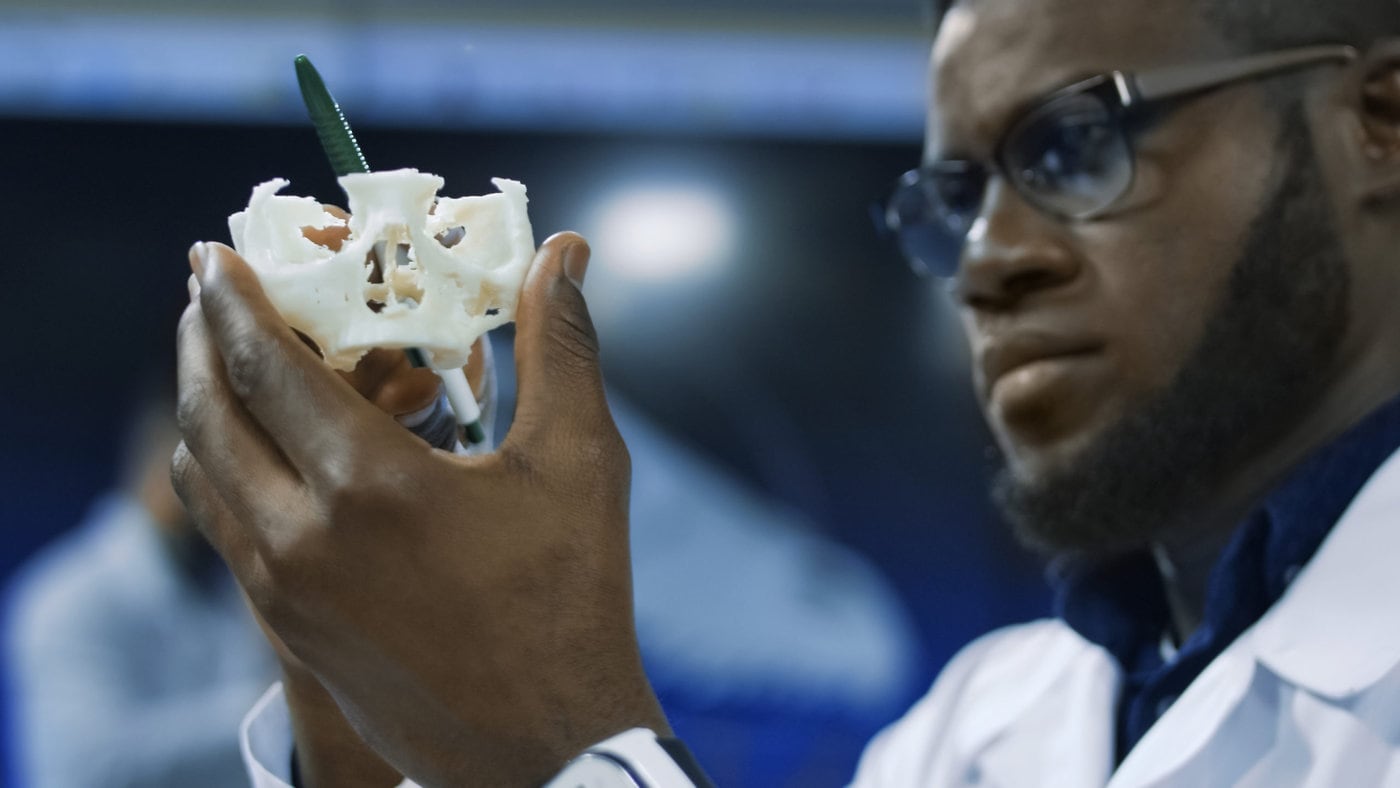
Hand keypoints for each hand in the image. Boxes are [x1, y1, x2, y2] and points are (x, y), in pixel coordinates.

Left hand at [172, 233, 665, 786]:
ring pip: (203, 477)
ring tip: (223, 363)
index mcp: (370, 486)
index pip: (265, 366)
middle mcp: (301, 538)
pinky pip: (224, 530)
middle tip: (208, 293)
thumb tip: (566, 252)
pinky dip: (222, 470)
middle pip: (210, 414)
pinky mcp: (287, 632)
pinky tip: (261, 453)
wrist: (549, 746)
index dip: (232, 300)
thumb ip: (561, 346)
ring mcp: (282, 594)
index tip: (211, 254)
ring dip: (203, 405)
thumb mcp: (578, 462)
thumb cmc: (572, 598)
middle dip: (197, 340)